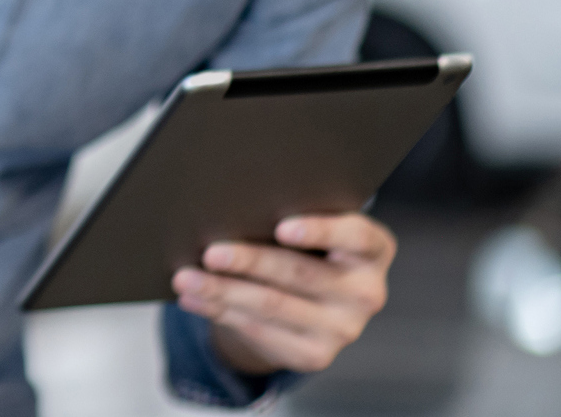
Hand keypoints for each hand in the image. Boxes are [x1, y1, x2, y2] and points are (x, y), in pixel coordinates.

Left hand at [172, 213, 394, 375]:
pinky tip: (194, 298)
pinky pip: (259, 330)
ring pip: (272, 305)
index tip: (282, 226)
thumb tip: (232, 205)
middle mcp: (366, 292)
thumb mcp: (312, 230)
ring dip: (222, 291)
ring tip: (186, 277)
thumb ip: (291, 215)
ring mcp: (343, 329)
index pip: (357, 236)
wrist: (311, 306)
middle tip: (210, 252)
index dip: (321, 230)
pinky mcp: (315, 355)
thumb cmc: (307, 249)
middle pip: (300, 272)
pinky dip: (219, 311)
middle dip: (250, 261)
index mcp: (373, 251)